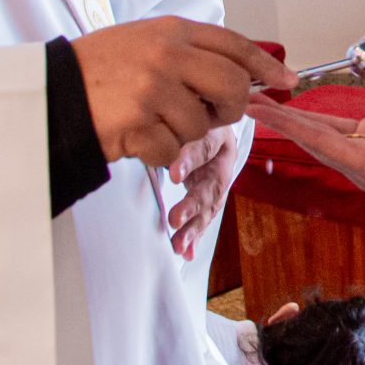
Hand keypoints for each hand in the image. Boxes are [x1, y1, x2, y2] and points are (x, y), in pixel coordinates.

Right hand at [72, 19, 290, 168]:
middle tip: (212, 115)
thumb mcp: (145, 42)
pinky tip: (134, 136)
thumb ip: (189, 53)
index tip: (286, 81)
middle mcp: (166, 55)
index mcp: (171, 30)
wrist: (50, 92)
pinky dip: (157, 153)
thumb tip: (241, 75)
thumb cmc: (100, 70)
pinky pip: (172, 151)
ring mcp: (153, 89)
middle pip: (232, 88)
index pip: (234, 44)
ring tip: (149, 119)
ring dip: (180, 133)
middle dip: (230, 109)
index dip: (265, 64)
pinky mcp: (139, 123)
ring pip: (201, 126)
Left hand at [165, 122, 247, 261]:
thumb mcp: (185, 112)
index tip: (174, 174)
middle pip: (211, 184)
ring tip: (179, 244)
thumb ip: (171, 125)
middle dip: (193, 204)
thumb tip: (141, 134)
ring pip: (210, 206)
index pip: (204, 146)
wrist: (214, 123)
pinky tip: (186, 252)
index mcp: (217, 133)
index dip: (190, 160)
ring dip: (194, 227)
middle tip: (175, 219)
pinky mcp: (214, 196)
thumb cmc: (193, 116)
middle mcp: (223, 159)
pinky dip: (196, 236)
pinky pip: (206, 217)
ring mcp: (220, 180)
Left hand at [243, 98, 364, 190]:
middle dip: (278, 121)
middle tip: (245, 100)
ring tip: (262, 102)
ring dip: (290, 118)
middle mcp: (361, 167)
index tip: (258, 109)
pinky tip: (296, 110)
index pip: (318, 143)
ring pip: (319, 134)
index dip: (287, 125)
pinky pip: (335, 130)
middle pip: (310, 140)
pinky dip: (314, 118)